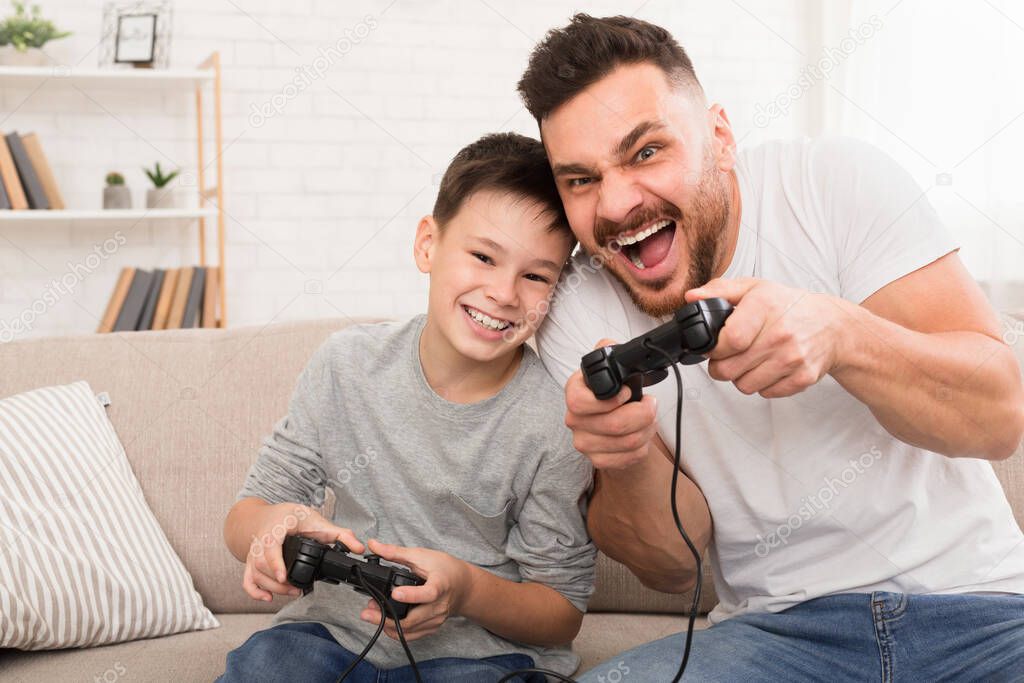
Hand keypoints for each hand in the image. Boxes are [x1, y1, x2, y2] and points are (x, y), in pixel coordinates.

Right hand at [243, 503, 364, 602]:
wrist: (271, 515)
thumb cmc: (291, 517)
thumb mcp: (317, 521)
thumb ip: (339, 535)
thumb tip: (358, 547)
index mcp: (276, 527)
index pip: (270, 545)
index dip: (275, 563)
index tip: (283, 577)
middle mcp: (261, 540)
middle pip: (260, 564)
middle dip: (277, 581)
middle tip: (296, 589)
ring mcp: (254, 552)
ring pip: (254, 573)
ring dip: (271, 587)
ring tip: (291, 592)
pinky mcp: (251, 562)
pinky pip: (247, 579)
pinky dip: (254, 591)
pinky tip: (268, 598)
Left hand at [358, 539, 469, 641]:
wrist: (463, 585)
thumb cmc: (444, 568)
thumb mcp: (422, 555)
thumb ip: (395, 552)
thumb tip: (373, 545)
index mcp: (440, 584)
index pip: (428, 593)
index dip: (411, 595)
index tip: (395, 593)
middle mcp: (440, 605)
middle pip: (413, 618)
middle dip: (387, 616)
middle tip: (367, 611)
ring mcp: (437, 619)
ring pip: (410, 629)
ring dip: (388, 624)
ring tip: (371, 613)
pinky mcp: (432, 627)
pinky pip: (412, 635)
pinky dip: (396, 631)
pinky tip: (384, 622)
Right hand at [564, 338, 659, 469]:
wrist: (616, 425)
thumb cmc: (615, 395)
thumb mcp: (611, 368)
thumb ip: (608, 351)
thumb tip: (608, 344)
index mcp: (574, 393)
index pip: (578, 402)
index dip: (609, 400)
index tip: (628, 393)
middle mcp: (574, 419)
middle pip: (613, 425)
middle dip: (643, 414)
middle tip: (651, 405)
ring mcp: (584, 442)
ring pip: (626, 442)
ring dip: (647, 429)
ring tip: (649, 419)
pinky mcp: (597, 461)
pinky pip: (629, 457)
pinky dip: (644, 446)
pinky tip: (643, 435)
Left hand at [686, 277, 845, 397]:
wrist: (833, 326)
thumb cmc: (789, 306)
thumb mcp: (755, 288)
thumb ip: (720, 291)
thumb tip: (691, 298)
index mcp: (765, 307)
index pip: (728, 341)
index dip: (713, 348)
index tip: (715, 346)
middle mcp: (781, 334)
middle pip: (729, 370)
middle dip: (721, 366)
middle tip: (728, 356)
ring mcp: (793, 358)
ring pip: (744, 386)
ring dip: (740, 377)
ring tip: (749, 360)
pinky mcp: (803, 378)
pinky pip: (766, 393)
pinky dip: (762, 384)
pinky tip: (768, 367)